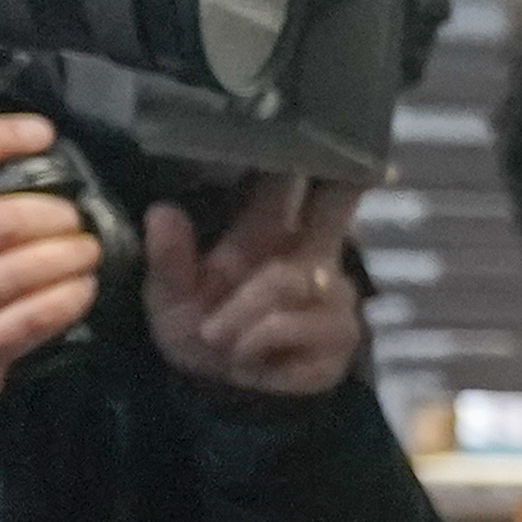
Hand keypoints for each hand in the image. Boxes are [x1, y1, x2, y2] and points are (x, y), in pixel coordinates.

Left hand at [141, 174, 366, 397]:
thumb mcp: (168, 297)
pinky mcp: (340, 332)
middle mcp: (307, 253)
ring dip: (242, 311)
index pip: (290, 183)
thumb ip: (168, 258)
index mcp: (266, 233)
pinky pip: (294, 322)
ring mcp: (330, 292)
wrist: (224, 396)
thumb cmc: (199, 332)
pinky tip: (247, 356)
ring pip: (287, 279)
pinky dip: (258, 339)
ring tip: (218, 337)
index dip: (305, 154)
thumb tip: (163, 211)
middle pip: (335, 209)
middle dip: (343, 191)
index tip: (317, 125)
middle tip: (358, 170)